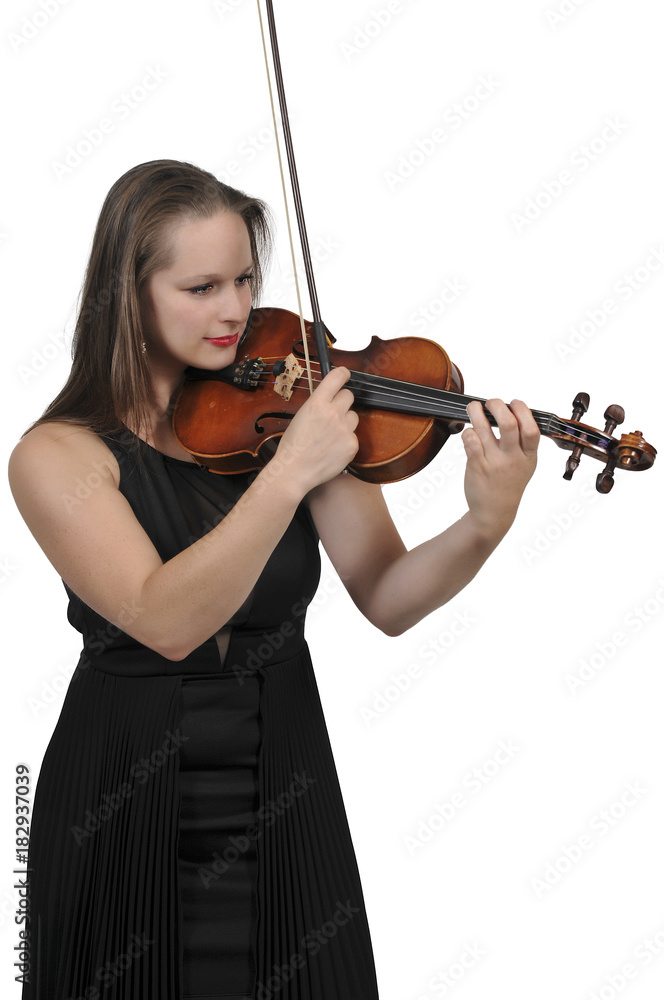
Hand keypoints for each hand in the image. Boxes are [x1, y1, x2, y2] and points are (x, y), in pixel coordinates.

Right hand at [270, 366, 359, 495]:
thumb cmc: (292, 447)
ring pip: (353, 416)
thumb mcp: (300, 417)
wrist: (294, 471)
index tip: (345, 374)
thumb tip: (328, 399)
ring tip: (331, 435)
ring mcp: (344, 429)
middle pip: (349, 396)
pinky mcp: (351, 444)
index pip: (336, 378)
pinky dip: (345, 441)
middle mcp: (332, 413)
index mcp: (316, 404)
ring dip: (345, 422)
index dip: (343, 373)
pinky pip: (353, 436)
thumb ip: (317, 406)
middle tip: (334, 413)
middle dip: (342, 402)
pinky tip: (333, 449)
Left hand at [461, 398, 539, 539]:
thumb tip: (514, 412)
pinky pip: (470, 440)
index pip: (531, 428)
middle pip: (508, 423)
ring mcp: (494, 462)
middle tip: (491, 403)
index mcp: (528, 456)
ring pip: (484, 428)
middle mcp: (512, 458)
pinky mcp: (476, 466)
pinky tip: (469, 432)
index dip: (522, 410)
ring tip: (474, 408)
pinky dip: (468, 431)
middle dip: (497, 405)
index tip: (513, 403)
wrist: (494, 512)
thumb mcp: (526, 465)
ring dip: (476, 411)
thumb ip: (524, 442)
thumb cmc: (509, 484)